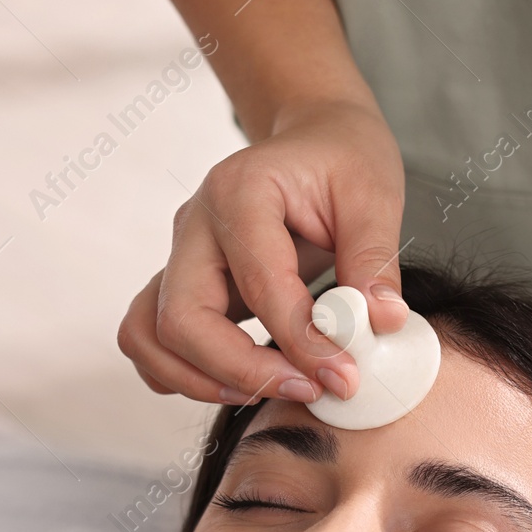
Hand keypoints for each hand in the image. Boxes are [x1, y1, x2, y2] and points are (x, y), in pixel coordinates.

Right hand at [118, 99, 408, 404]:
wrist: (315, 141)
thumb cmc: (342, 161)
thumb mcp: (374, 197)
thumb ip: (375, 262)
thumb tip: (382, 324)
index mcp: (240, 192)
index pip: (258, 284)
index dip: (301, 340)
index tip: (345, 375)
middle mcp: (194, 224)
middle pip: (181, 319)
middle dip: (243, 371)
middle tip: (310, 388)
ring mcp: (180, 256)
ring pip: (149, 336)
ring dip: (202, 380)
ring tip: (275, 389)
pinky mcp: (182, 285)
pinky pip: (153, 341)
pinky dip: (185, 374)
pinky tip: (248, 380)